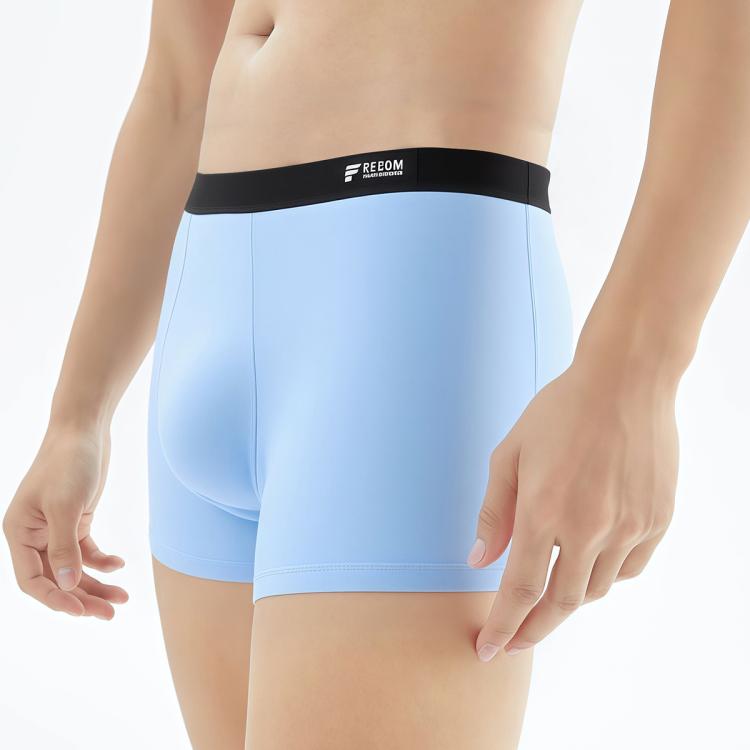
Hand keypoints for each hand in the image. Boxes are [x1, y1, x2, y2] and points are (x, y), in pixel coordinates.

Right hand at [3, 424, 127, 618]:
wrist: (85, 429)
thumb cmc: (69, 462)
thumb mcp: (66, 505)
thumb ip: (64, 546)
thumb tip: (64, 586)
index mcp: (19, 532)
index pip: (32, 580)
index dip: (55, 599)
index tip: (82, 611)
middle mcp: (34, 534)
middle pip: (56, 579)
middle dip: (83, 597)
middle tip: (111, 612)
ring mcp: (56, 528)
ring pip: (73, 568)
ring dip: (96, 584)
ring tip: (122, 598)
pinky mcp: (76, 520)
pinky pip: (86, 552)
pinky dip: (101, 561)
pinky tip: (118, 566)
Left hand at [468, 356, 679, 660]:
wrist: (626, 381)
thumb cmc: (560, 411)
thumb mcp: (510, 454)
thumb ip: (493, 513)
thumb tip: (478, 562)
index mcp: (543, 511)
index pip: (519, 590)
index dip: (502, 627)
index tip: (488, 650)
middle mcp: (589, 528)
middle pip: (560, 603)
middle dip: (532, 630)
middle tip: (514, 643)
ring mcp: (629, 527)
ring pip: (597, 589)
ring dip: (568, 599)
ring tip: (549, 591)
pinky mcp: (657, 520)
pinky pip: (630, 568)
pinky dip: (606, 575)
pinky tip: (590, 562)